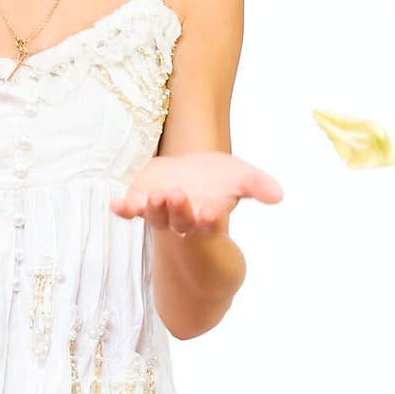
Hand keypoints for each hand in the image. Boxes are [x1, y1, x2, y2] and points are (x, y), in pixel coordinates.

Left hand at [109, 152, 282, 237]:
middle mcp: (181, 218)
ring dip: (153, 209)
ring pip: (154, 217)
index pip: (208, 224)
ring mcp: (159, 212)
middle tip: (177, 195)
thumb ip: (258, 186)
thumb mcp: (241, 176)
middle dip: (177, 211)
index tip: (209, 213)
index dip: (208, 221)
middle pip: (178, 221)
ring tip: (153, 197)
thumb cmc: (217, 178)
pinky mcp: (140, 201)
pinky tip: (115, 203)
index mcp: (206, 217)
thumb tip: (279, 196)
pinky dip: (122, 209)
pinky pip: (129, 209)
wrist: (191, 169)